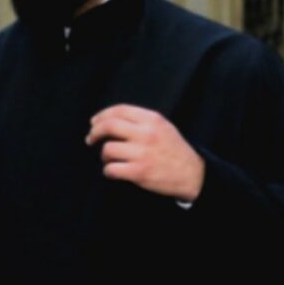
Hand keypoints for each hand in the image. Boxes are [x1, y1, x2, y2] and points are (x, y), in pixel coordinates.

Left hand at [87, 104, 205, 201]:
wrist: (192, 174)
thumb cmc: (174, 150)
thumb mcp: (163, 127)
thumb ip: (140, 120)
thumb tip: (110, 119)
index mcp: (152, 119)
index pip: (119, 110)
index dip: (102, 116)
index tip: (94, 123)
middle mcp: (146, 134)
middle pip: (109, 126)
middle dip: (94, 132)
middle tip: (90, 139)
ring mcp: (142, 153)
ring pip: (108, 149)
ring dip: (104, 155)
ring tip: (110, 159)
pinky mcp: (139, 172)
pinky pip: (111, 169)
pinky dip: (108, 171)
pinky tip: (113, 171)